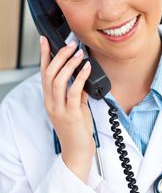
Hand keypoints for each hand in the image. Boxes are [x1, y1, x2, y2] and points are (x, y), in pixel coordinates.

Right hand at [40, 36, 94, 182]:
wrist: (78, 151)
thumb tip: (82, 76)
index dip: (43, 55)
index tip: (45, 40)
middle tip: (70, 45)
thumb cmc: (76, 129)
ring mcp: (59, 109)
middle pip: (49, 73)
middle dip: (59, 56)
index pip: (43, 73)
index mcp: (50, 99)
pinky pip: (73, 92)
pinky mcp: (71, 114)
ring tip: (78, 53)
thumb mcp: (74, 106)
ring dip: (69, 64)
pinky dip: (80, 77)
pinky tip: (86, 68)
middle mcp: (51, 102)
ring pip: (58, 80)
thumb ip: (76, 92)